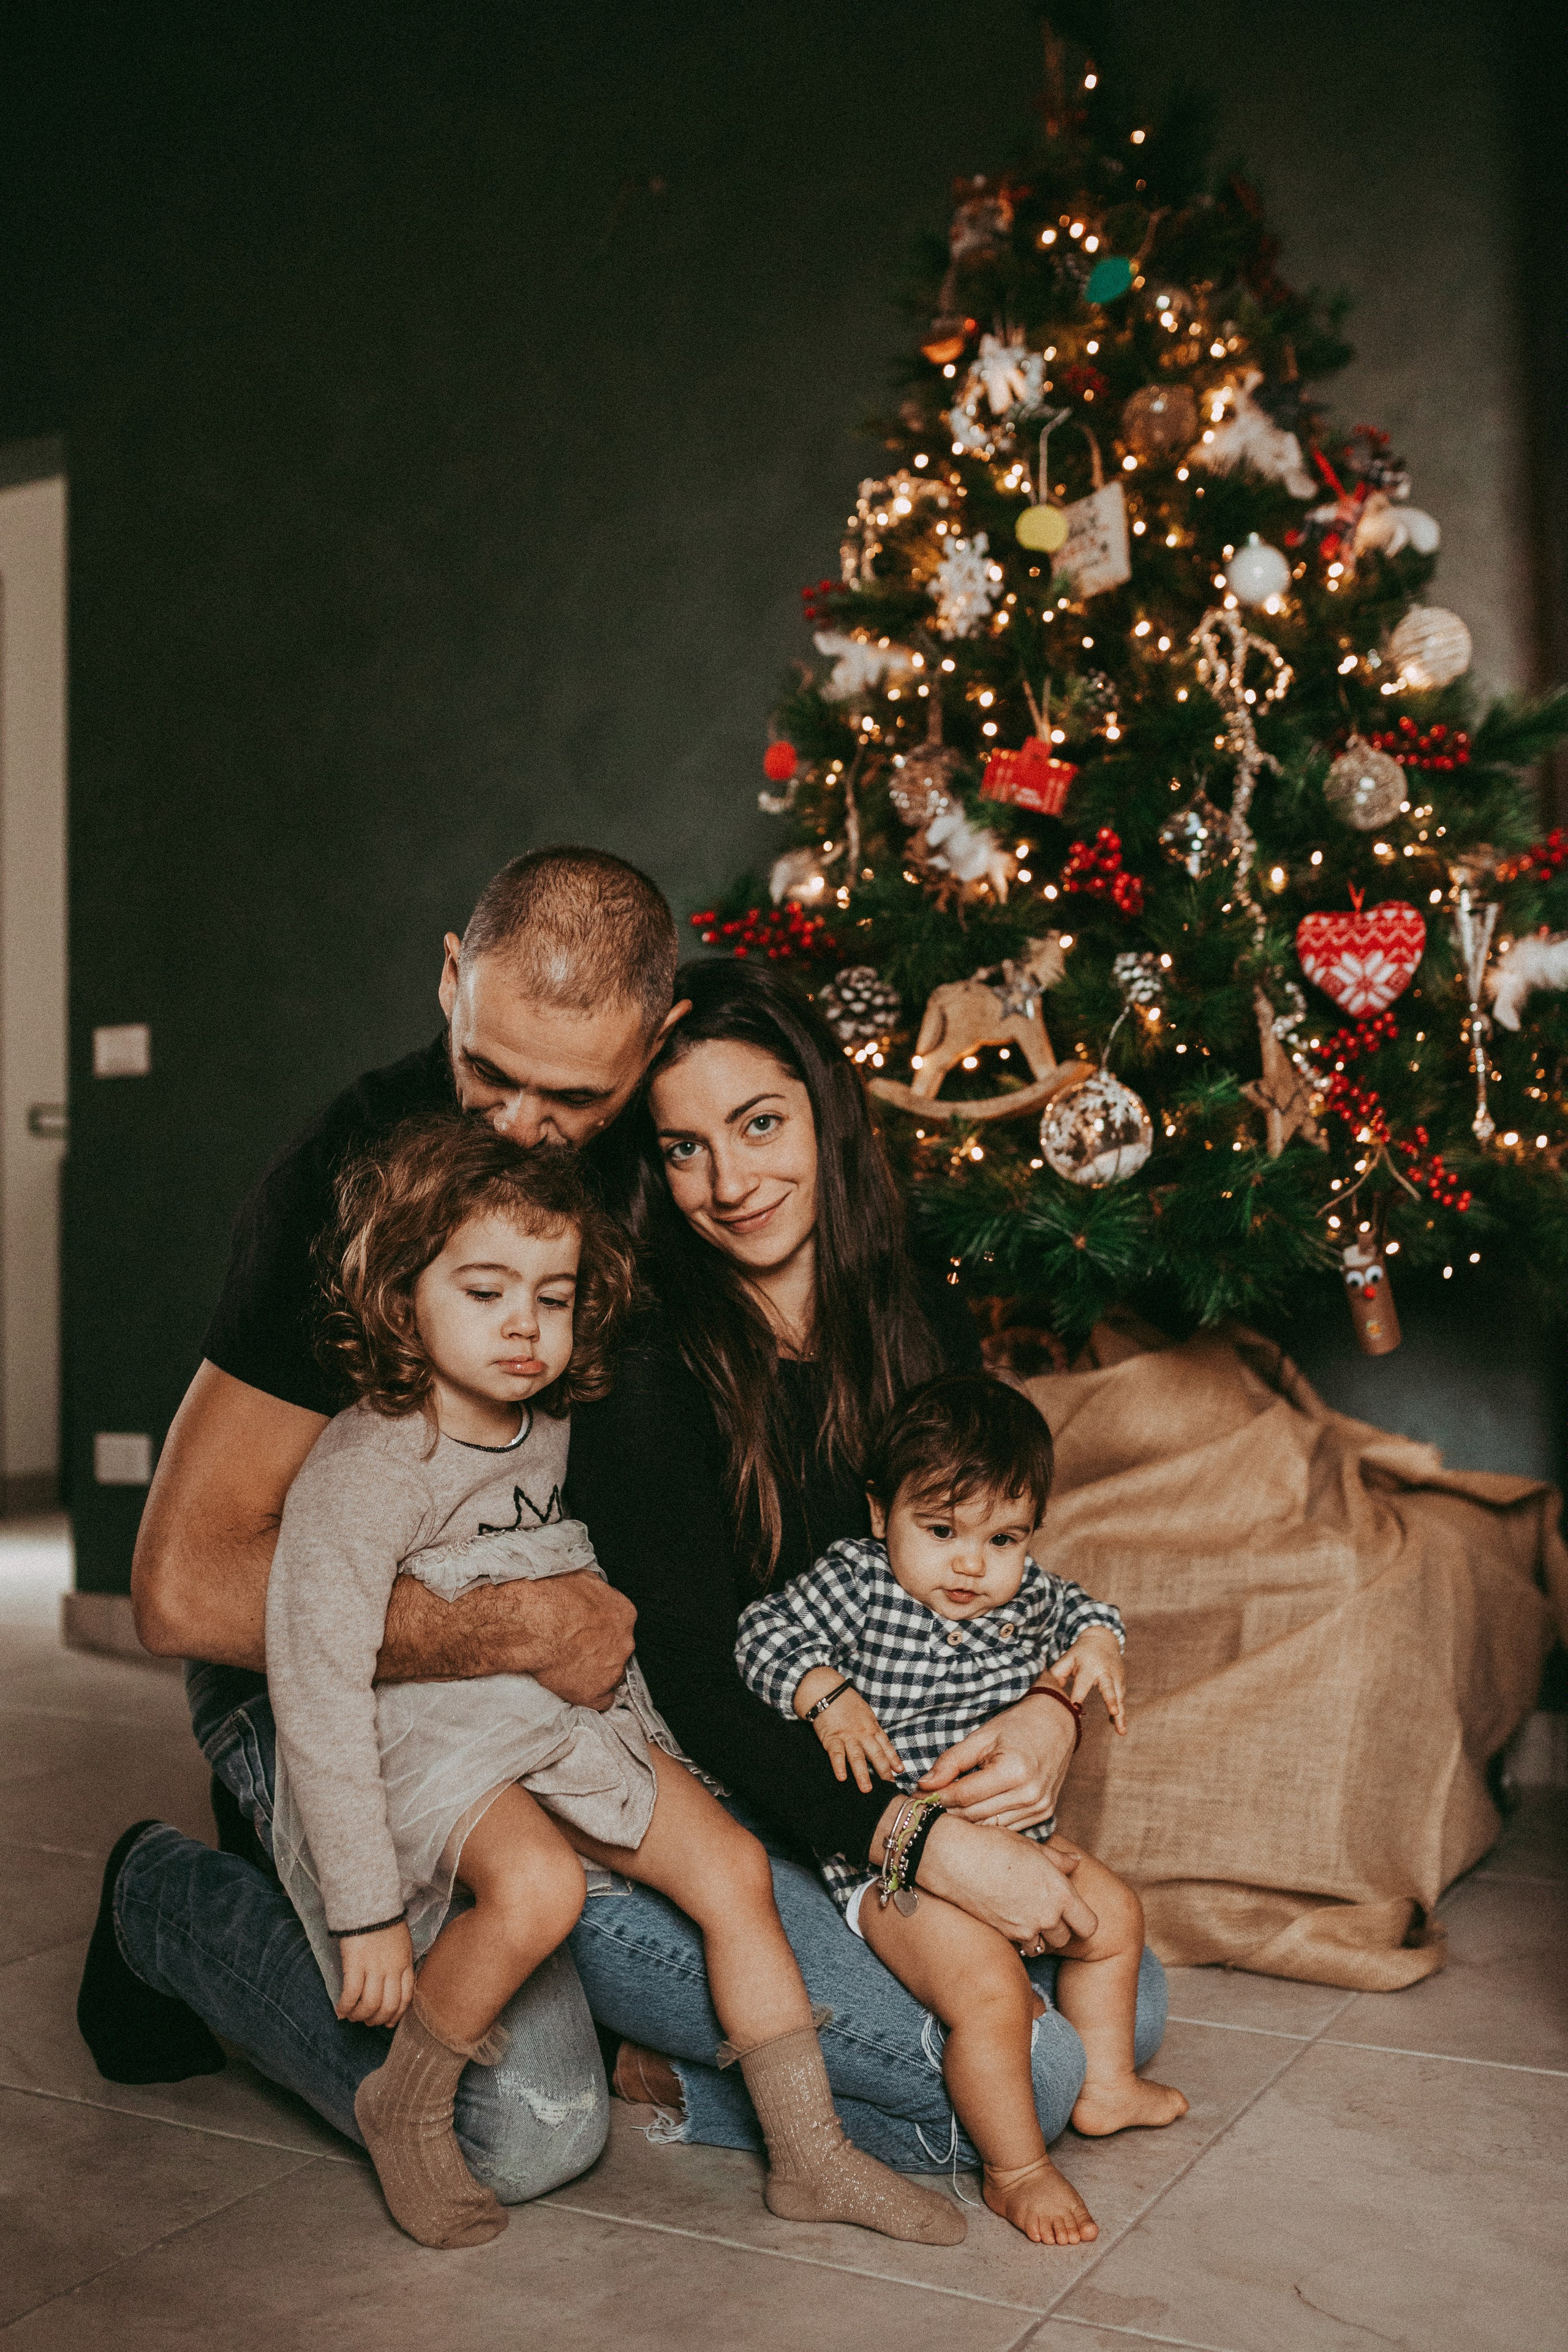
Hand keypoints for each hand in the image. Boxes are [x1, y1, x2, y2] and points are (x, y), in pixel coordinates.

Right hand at [337, 1921, 413, 2025]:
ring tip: (352, 2016)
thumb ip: (399, 1962)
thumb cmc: (384, 1921)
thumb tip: (392, 1982)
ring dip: (360, 2016)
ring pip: (370, 2004)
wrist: (370, 1903)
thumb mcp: (401, 1943)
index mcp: (404, 1963)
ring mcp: (374, 1967)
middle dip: (377, 2019)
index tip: (388, 2023)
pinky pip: (351, 1994)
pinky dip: (345, 2006)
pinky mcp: (355, 1964)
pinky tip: (340, 2010)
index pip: (406, 1997)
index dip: (396, 2015)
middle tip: (367, 2021)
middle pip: (388, 2006)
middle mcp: (391, 1969)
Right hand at [380, 1570, 635, 1707]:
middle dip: (601, 1649)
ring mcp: (612, 1669)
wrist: (528, 1623)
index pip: (621, 1625)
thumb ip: (595, 1591)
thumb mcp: (578, 1577)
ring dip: (594, 1671)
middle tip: (576, 1646)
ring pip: (610, 1674)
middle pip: (618, 1649)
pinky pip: (602, 1701)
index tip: (588, 1631)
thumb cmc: (548, 1597)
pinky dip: (589, 1696)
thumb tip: (593, 1592)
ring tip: (569, 1664)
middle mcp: (625, 1641)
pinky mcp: (596, 1694)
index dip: (603, 1629)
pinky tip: (573, 1685)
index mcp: (624, 1613)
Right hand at [794, 1668, 903, 1793]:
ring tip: (866, 1790)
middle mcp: (862, 1734)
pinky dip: (839, 1766)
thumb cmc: (847, 1703)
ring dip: (862, 1774)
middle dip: (883, 1771)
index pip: (885, 1746)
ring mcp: (847, 1737)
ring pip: (857, 1758)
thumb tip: (882, 1746)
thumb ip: (873, 1730)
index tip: (900, 1771)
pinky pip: (836, 1755)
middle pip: (875, 1754)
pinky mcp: (832, 1739)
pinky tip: (842, 1777)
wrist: (827, 1692)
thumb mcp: (866, 1714)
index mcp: (872, 1727)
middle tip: (889, 1787)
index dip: (893, 1759)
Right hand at [877, 1808, 1097, 1950]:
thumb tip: (1075, 1863)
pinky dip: (1017, 1937)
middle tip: (1045, 1910)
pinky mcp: (1003, 1935)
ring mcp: (1023, 1929)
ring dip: (1037, 1935)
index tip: (1072, 1911)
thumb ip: (1059, 1860)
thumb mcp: (1032, 1847)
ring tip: (1025, 1914)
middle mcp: (1046, 1916)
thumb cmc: (994, 1845)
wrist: (955, 1857)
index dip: (1082, 1921)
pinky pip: (1019, 1945)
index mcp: (1060, 1893)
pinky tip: (1007, 1917)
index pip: (1089, 1926)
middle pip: (1065, 1939)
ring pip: (1041, 1946)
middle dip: (1058, 1928)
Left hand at [917, 1688, 1077, 1831]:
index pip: (964, 1795)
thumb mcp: (982, 1737)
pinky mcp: (1044, 1814)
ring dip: (965, 1822)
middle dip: (946, 1811)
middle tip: (924, 1807)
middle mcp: (1030, 1794)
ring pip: (989, 1827)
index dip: (937, 1797)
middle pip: (975, 1815)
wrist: (1058, 1724)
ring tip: (943, 1812)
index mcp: (1014, 1771)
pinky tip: (970, 1815)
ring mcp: (1039, 1808)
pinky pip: (1006, 1828)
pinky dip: (986, 1823)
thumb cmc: (1018, 1725)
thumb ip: (952, 1761)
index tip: (917, 1796)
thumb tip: (924, 1784)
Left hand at [1048, 1629, 1126, 1732]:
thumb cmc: (1081, 1653)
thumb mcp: (1068, 1658)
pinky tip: (1120, 1729)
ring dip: (1121, 1715)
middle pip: (1108, 1687)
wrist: (1103, 1639)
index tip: (1074, 1708)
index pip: (1083, 1683)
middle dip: (1111, 1700)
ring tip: (1121, 1731)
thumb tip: (1047, 1691)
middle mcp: (1105, 1672)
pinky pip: (1121, 1701)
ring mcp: (1116, 1678)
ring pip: (1119, 1697)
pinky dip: (1120, 1715)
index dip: (1078, 1696)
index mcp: (1089, 1666)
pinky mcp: (1122, 1683)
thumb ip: (1057, 1673)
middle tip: (1114, 1711)